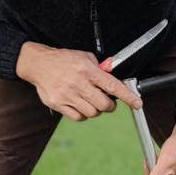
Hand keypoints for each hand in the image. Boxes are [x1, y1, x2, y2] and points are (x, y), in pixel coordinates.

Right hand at [16, 42, 141, 120]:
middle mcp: (78, 83)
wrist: (38, 64)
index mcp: (87, 70)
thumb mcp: (85, 57)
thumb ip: (101, 68)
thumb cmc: (63, 60)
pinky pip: (78, 117)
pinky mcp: (58, 104)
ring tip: (90, 100)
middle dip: (109, 105)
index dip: (128, 96)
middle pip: (104, 104)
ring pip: (92, 113)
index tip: (137, 103)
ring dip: (95, 109)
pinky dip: (83, 114)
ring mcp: (67, 95)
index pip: (113, 85)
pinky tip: (80, 105)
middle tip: (107, 101)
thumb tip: (116, 76)